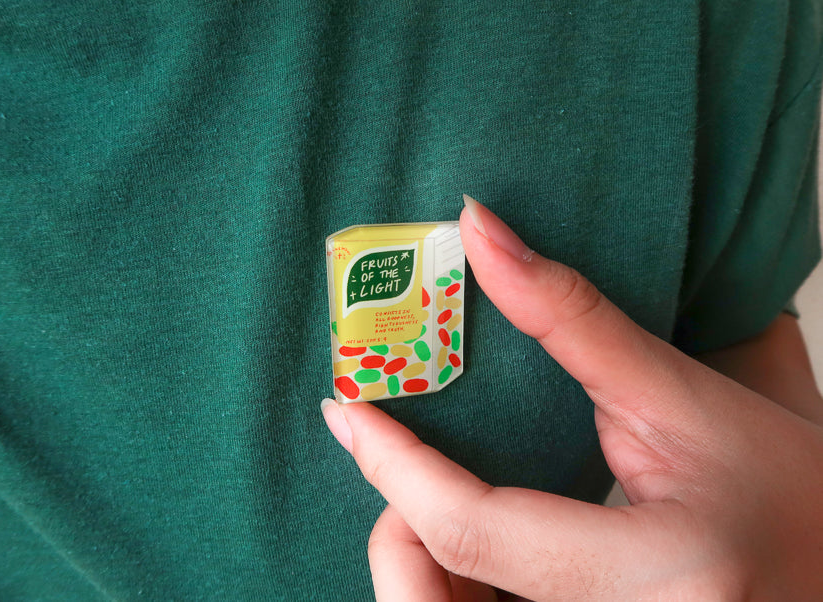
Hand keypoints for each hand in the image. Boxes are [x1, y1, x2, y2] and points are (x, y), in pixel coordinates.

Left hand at [320, 197, 822, 600]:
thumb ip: (571, 319)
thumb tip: (481, 232)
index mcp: (656, 576)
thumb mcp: (679, 397)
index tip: (349, 410)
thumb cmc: (786, 486)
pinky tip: (473, 536)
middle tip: (392, 452)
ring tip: (429, 487)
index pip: (474, 527)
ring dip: (421, 561)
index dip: (394, 465)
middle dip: (397, 526)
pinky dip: (456, 584)